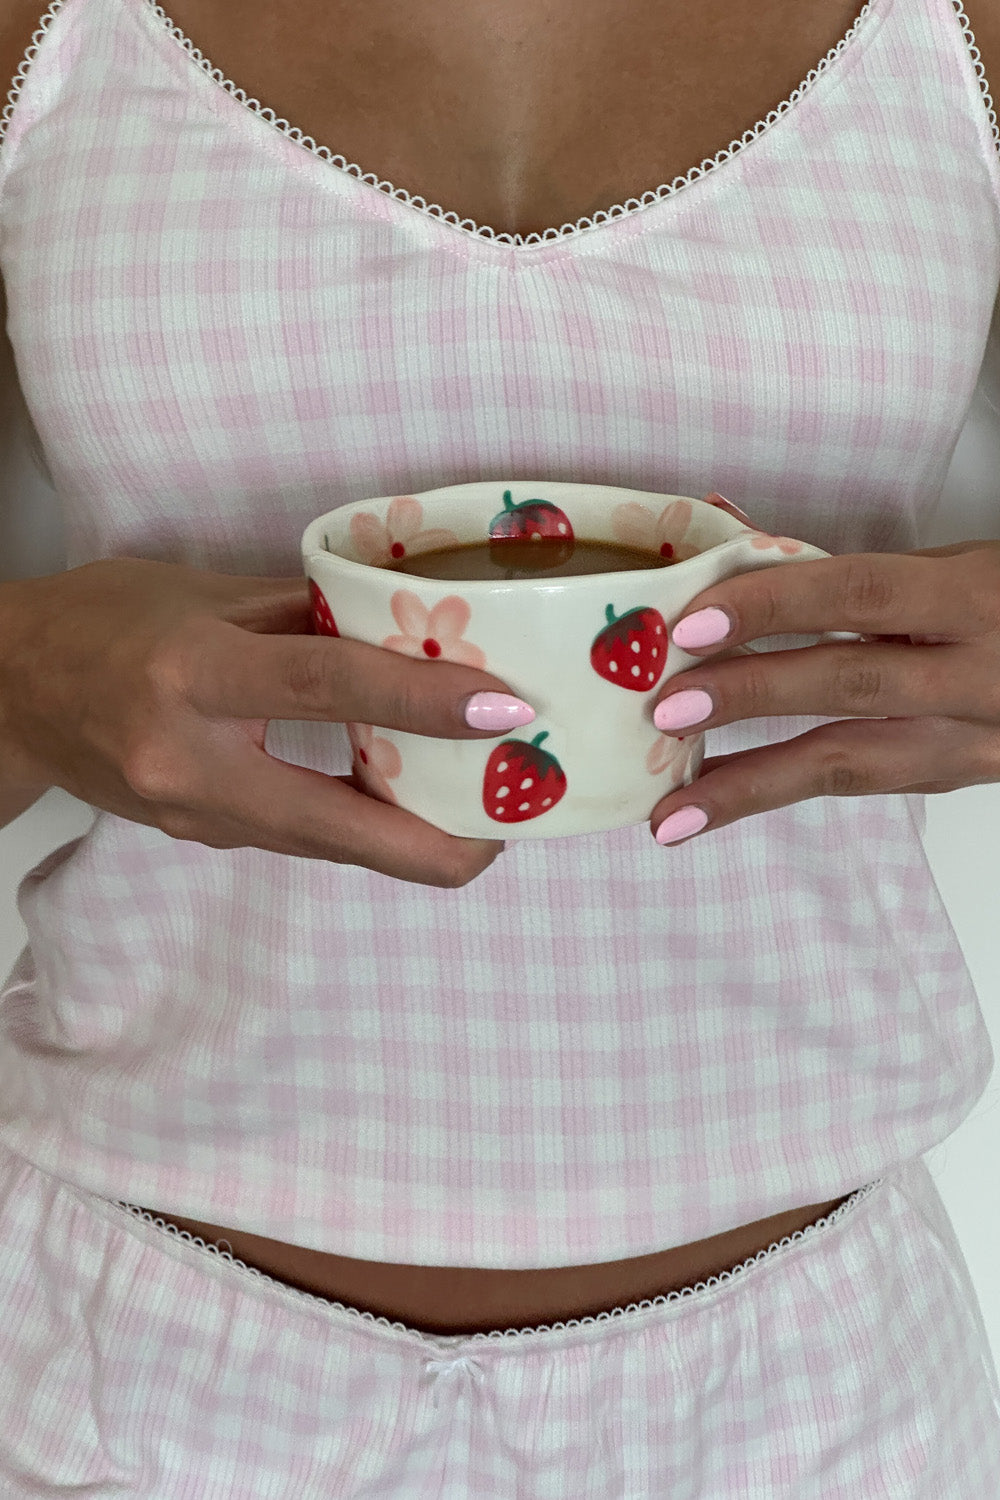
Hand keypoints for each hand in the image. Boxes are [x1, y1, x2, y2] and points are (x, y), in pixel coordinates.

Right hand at [0, 558, 536, 886]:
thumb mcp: (202, 589)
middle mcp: (194, 761)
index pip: (327, 689)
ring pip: (331, 844)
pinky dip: (358, 821)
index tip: (509, 713)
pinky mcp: (203, 838)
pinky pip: (302, 835)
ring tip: (475, 794)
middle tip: (516, 812)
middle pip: (344, 828)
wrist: (9, 696)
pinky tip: (397, 788)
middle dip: (445, 843)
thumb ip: (307, 613)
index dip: (424, 705)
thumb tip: (413, 631)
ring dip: (409, 834)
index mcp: (193, 675)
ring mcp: (197, 817)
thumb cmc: (101, 620)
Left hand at [647, 541, 999, 844]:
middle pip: (850, 682)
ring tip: (672, 807)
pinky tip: (719, 803)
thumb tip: (726, 526)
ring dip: (752, 783)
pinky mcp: (955, 779)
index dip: (775, 604)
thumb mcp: (947, 567)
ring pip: (850, 763)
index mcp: (973, 596)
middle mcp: (978, 673)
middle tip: (666, 709)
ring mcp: (971, 738)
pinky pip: (860, 787)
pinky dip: (782, 793)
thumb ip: (844, 566)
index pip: (860, 594)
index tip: (694, 624)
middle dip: (751, 695)